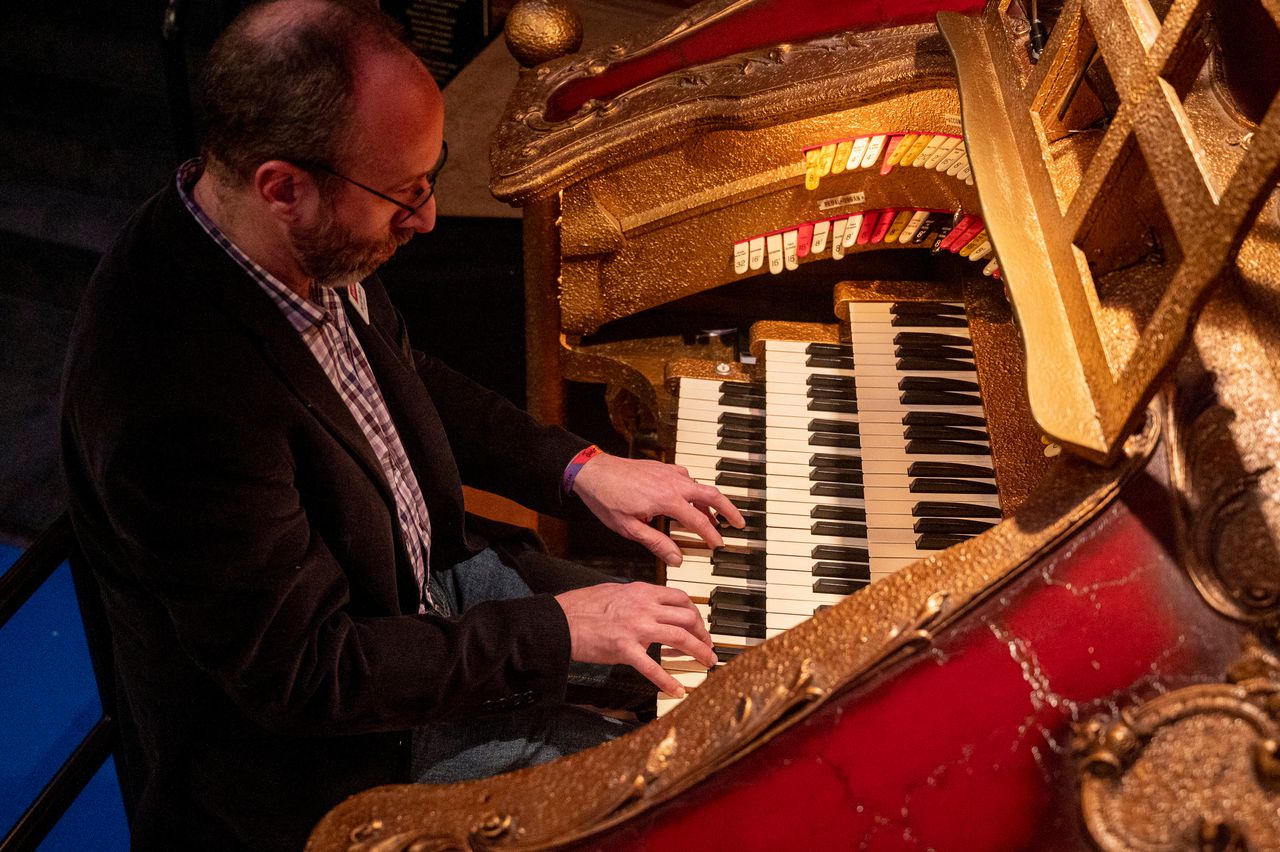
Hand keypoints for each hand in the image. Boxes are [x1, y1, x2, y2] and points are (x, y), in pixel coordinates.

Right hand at [555, 582, 715, 695]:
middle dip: (703, 633)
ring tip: (708, 663)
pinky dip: (668, 680)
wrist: (561, 621)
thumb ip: (636, 597)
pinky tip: (678, 690)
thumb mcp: (614, 590)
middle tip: (708, 646)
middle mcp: (644, 607)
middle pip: (687, 617)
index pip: (680, 598)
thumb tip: (650, 603)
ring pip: (679, 638)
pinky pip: (652, 667)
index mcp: (641, 592)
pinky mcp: (625, 649)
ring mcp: (636, 628)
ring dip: (699, 651)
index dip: (695, 613)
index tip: (699, 625)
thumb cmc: (582, 606)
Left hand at [571, 452, 744, 565]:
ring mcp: (667, 472)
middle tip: (739, 523)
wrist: (591, 471)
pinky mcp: (661, 467)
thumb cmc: (606, 498)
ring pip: (699, 485)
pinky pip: (686, 477)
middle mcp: (672, 483)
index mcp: (666, 499)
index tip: (719, 545)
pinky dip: (693, 489)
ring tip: (714, 517)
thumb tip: (676, 558)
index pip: (698, 521)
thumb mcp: (629, 528)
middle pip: (711, 494)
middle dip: (729, 509)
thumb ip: (657, 543)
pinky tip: (688, 498)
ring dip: (710, 501)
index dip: (711, 535)